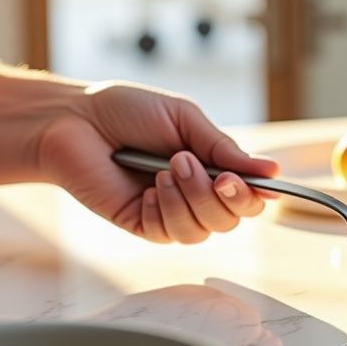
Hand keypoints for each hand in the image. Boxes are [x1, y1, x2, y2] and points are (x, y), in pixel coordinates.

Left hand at [36, 81, 277, 243]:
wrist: (76, 119)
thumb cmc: (127, 112)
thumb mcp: (185, 120)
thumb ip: (225, 149)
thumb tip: (270, 172)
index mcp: (210, 167)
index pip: (249, 197)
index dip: (253, 195)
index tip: (241, 179)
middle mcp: (194, 194)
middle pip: (231, 219)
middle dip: (218, 194)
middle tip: (191, 163)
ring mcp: (169, 212)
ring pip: (204, 230)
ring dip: (190, 198)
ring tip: (165, 168)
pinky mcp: (141, 224)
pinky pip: (171, 234)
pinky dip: (167, 209)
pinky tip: (150, 187)